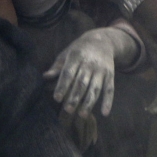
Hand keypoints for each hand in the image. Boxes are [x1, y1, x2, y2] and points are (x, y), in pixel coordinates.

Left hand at [45, 25, 139, 149]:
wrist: (102, 40)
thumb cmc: (79, 50)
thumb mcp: (66, 53)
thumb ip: (57, 66)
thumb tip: (45, 77)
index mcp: (76, 57)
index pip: (68, 73)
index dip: (62, 86)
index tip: (56, 98)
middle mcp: (90, 63)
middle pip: (81, 83)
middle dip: (75, 97)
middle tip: (68, 111)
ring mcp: (101, 70)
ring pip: (95, 88)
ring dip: (89, 102)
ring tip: (82, 115)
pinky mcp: (111, 75)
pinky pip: (110, 89)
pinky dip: (108, 101)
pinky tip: (104, 113)